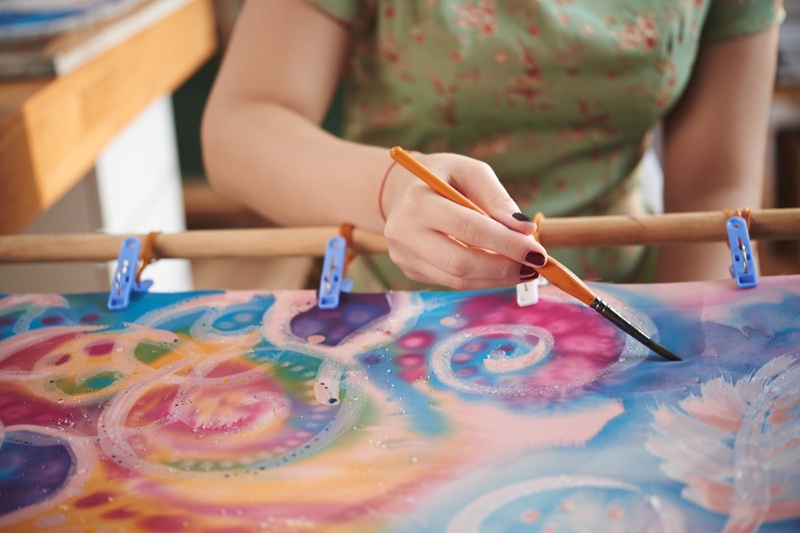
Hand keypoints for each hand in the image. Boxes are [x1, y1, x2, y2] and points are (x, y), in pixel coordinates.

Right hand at [381, 152, 547, 289]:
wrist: (401, 190)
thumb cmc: (444, 177)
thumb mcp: (471, 172)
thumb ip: (498, 199)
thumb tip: (526, 230)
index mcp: (418, 202)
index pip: (469, 229)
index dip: (507, 243)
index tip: (538, 252)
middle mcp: (404, 233)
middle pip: (460, 263)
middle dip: (503, 268)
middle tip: (534, 265)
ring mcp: (404, 256)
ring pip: (457, 280)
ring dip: (496, 278)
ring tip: (524, 269)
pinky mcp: (410, 271)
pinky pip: (452, 282)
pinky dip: (482, 279)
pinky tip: (501, 269)